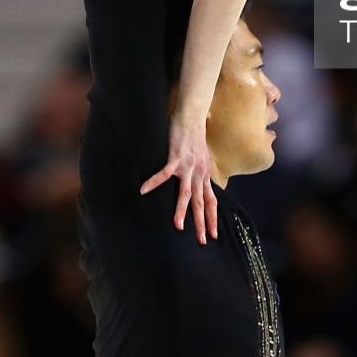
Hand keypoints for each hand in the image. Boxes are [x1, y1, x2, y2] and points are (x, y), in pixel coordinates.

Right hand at [140, 111, 218, 242]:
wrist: (192, 116)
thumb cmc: (194, 136)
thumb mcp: (202, 158)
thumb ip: (200, 173)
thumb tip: (199, 185)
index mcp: (205, 175)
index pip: (211, 201)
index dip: (212, 218)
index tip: (213, 234)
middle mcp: (199, 174)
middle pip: (201, 203)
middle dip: (201, 223)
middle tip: (202, 241)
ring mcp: (188, 167)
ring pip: (186, 193)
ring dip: (182, 211)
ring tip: (178, 226)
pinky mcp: (176, 157)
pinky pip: (164, 174)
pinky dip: (153, 182)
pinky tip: (143, 190)